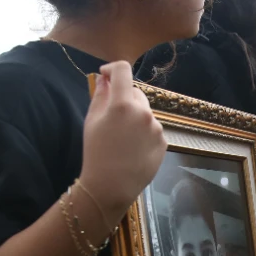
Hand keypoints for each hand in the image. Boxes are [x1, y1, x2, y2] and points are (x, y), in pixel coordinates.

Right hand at [79, 61, 166, 221]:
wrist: (111, 186)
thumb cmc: (96, 153)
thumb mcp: (92, 121)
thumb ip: (99, 95)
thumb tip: (105, 78)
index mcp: (123, 105)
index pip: (123, 70)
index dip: (113, 68)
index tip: (106, 75)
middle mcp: (144, 112)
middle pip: (135, 92)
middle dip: (124, 98)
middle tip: (111, 116)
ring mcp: (157, 128)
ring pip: (144, 112)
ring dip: (135, 117)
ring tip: (122, 138)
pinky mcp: (164, 142)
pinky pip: (152, 129)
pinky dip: (143, 133)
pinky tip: (132, 149)